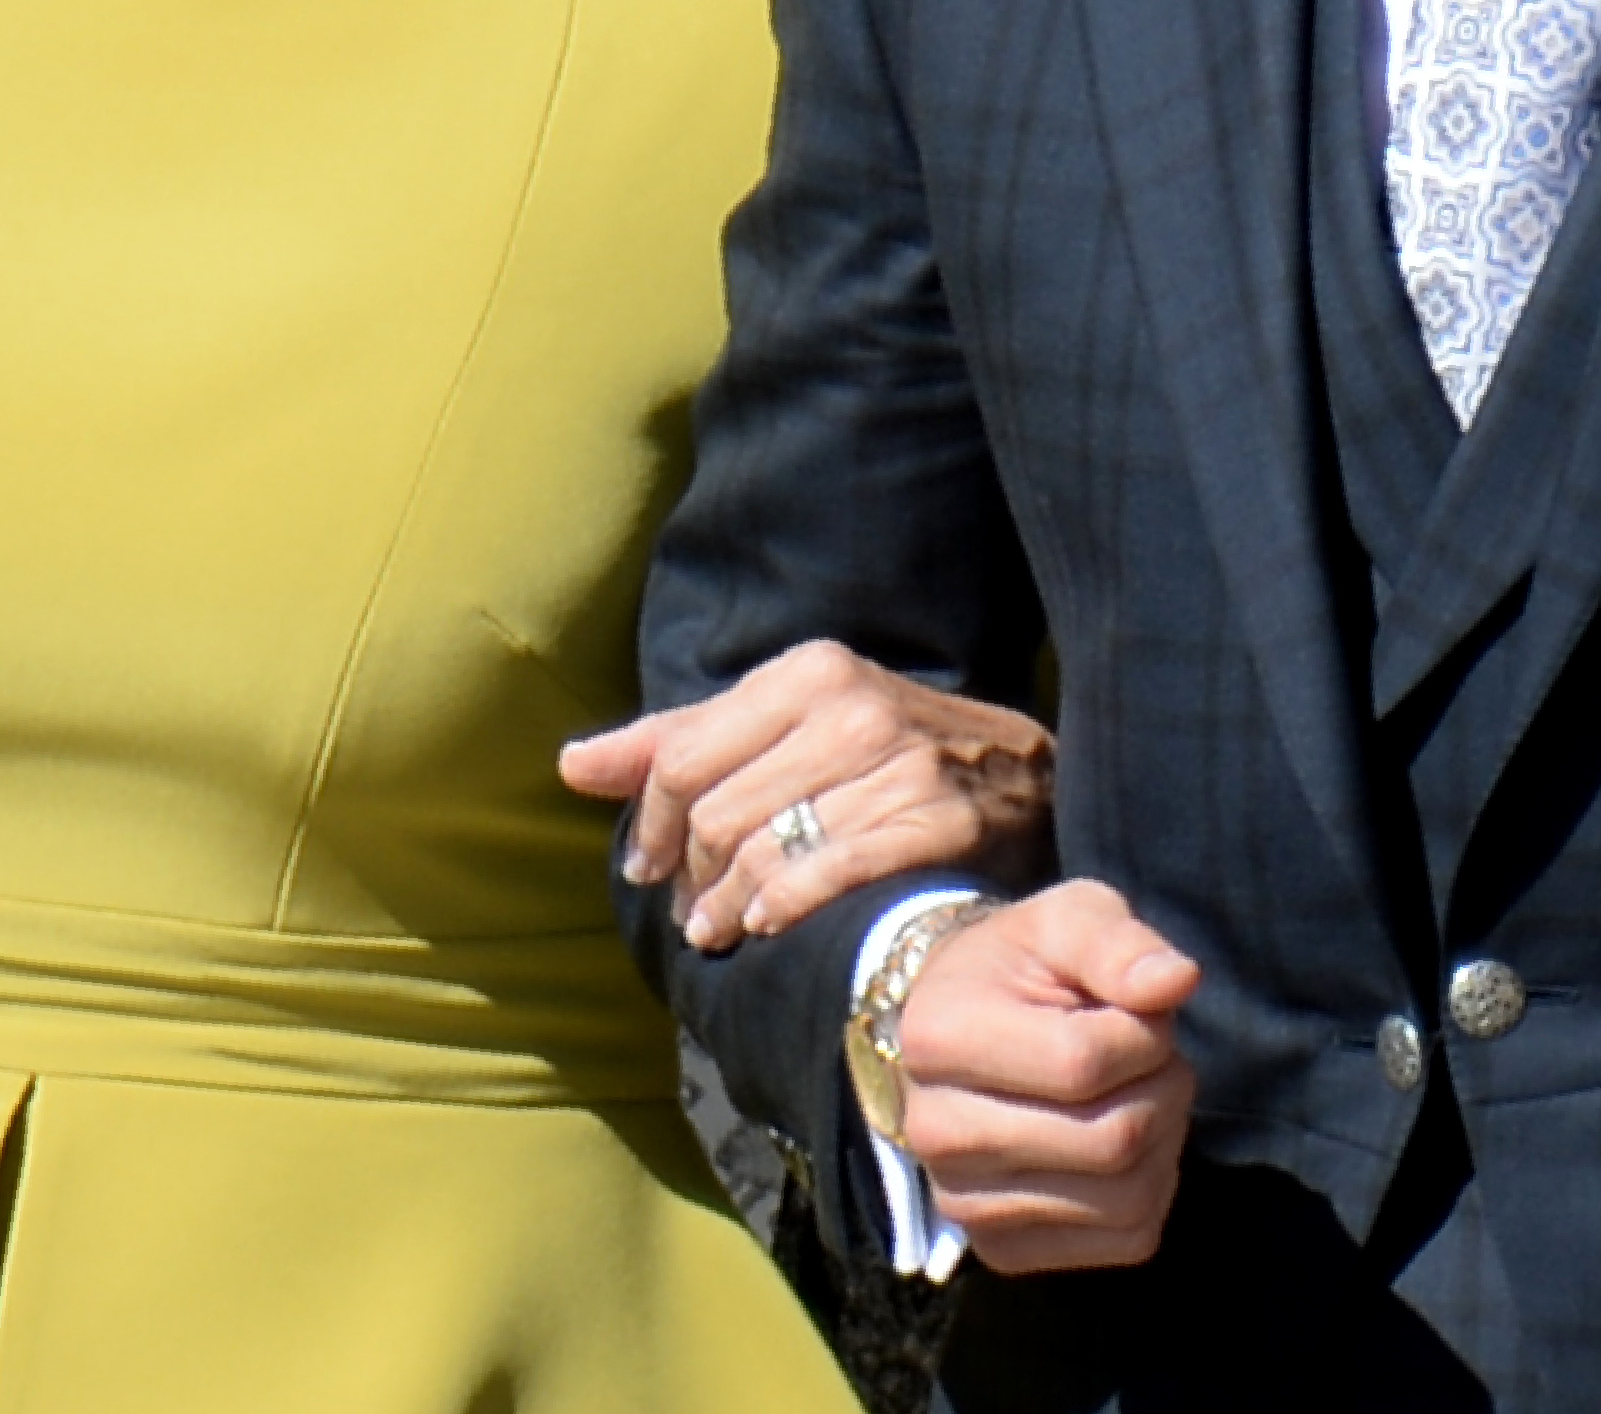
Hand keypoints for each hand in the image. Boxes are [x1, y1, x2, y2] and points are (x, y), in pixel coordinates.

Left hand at [559, 640, 1054, 950]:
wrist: (1027, 776)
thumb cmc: (889, 751)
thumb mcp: (793, 722)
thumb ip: (684, 740)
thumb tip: (573, 765)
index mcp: (810, 672)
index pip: (683, 757)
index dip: (648, 823)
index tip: (647, 867)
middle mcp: (851, 708)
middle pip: (716, 813)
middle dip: (689, 876)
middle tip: (693, 914)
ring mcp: (900, 765)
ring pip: (765, 851)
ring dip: (728, 906)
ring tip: (721, 929)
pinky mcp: (940, 821)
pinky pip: (831, 876)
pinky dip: (784, 906)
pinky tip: (768, 926)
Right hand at [890, 879, 1200, 1273]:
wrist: (961, 1029)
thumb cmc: (1022, 966)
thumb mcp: (1067, 920)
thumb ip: (1119, 943)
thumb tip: (1178, 982)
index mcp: (939, 1038)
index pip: (1084, 1063)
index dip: (1145, 1034)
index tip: (1137, 1011)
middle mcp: (933, 1134)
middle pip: (1113, 1140)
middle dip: (1163, 1087)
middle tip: (1152, 1055)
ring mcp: (963, 1203)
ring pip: (1127, 1199)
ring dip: (1165, 1140)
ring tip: (1138, 1093)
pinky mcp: (1001, 1250)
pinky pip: (1127, 1240)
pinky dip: (1154, 1190)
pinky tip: (1126, 1146)